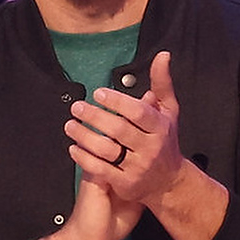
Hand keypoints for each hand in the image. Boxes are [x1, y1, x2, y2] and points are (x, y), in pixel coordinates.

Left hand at [66, 50, 185, 211]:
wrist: (169, 181)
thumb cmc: (165, 140)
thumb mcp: (168, 111)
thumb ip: (162, 84)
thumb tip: (162, 55)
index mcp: (160, 127)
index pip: (137, 112)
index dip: (116, 101)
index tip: (97, 93)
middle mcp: (150, 148)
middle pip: (118, 130)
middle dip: (94, 117)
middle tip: (76, 107)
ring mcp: (138, 167)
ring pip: (106, 150)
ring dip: (84, 137)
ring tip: (70, 125)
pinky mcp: (126, 184)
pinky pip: (100, 170)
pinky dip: (84, 158)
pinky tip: (73, 147)